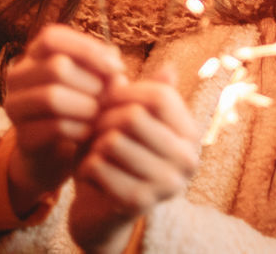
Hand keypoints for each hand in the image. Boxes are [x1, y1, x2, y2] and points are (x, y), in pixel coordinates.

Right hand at [3, 24, 123, 214]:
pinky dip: (80, 129)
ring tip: (98, 114)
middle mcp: (18, 77)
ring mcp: (15, 107)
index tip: (117, 68)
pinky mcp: (22, 136)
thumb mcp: (96, 80)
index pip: (51, 37)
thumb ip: (105, 67)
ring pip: (51, 97)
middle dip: (91, 83)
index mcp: (34, 55)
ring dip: (85, 106)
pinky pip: (55, 127)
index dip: (86, 49)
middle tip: (107, 97)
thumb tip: (113, 63)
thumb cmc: (82, 105)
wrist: (60, 150)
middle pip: (55, 67)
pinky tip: (89, 132)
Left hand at [69, 67, 200, 252]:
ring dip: (92, 142)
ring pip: (112, 141)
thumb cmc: (117, 152)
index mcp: (190, 134)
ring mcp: (166, 184)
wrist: (103, 207)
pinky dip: (84, 164)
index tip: (107, 98)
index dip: (126, 91)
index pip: (160, 97)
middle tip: (93, 127)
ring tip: (91, 147)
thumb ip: (145, 95)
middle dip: (103, 117)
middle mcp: (187, 160)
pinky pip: (98, 166)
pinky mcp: (139, 204)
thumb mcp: (130, 118)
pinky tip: (87, 170)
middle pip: (134, 117)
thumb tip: (169, 68)